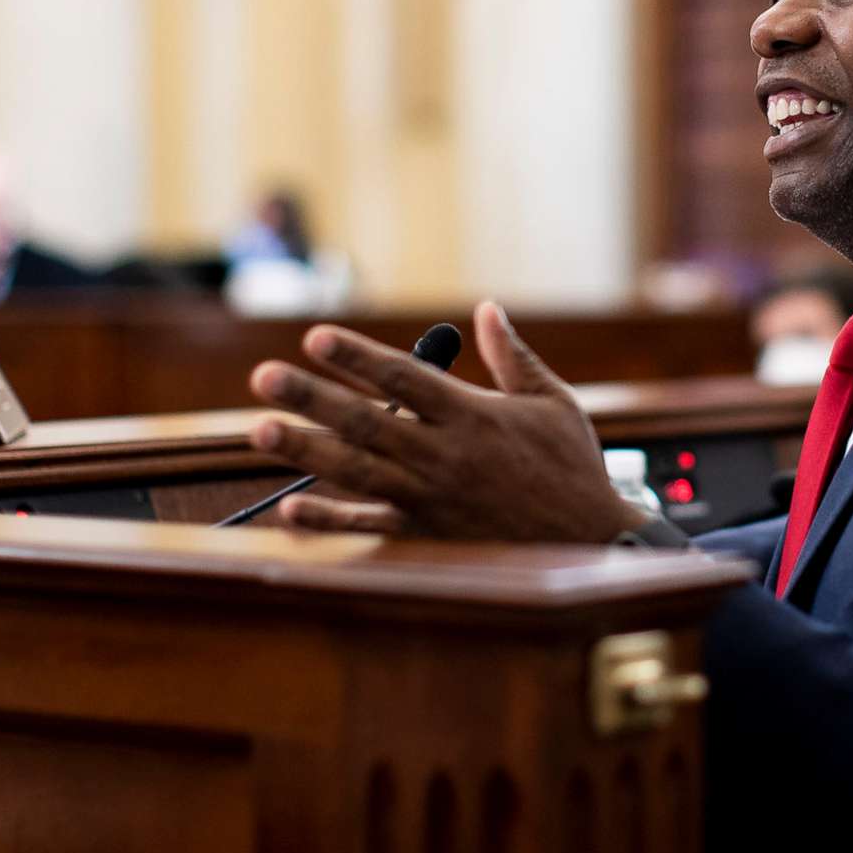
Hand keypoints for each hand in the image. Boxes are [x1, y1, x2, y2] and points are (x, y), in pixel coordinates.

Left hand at [246, 301, 639, 543]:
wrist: (593, 543)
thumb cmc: (573, 468)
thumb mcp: (553, 403)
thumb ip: (513, 358)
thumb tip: (488, 310)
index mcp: (473, 415)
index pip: (402, 377)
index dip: (356, 357)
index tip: (315, 336)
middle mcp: (444, 455)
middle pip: (366, 420)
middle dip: (311, 397)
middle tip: (264, 377)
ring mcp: (431, 497)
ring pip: (357, 469)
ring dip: (305, 450)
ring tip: (260, 430)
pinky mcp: (428, 535)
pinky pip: (370, 526)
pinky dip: (331, 519)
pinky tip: (291, 507)